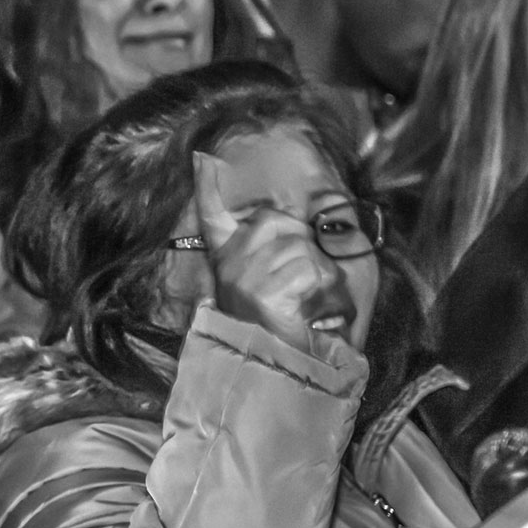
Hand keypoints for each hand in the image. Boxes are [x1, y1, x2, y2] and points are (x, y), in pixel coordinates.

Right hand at [193, 151, 351, 361]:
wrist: (273, 368)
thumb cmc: (279, 324)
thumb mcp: (270, 283)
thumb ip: (277, 250)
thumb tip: (302, 220)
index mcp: (227, 258)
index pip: (211, 214)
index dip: (206, 185)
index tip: (201, 158)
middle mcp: (231, 263)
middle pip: (283, 223)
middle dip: (304, 247)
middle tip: (300, 285)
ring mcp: (247, 275)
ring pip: (304, 250)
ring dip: (320, 278)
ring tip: (307, 306)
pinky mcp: (267, 290)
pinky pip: (314, 272)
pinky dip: (326, 294)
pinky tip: (311, 314)